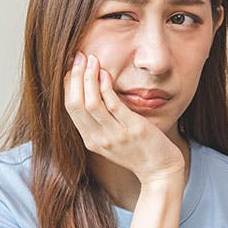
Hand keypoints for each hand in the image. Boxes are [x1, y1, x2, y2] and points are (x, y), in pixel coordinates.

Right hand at [63, 51, 184, 184]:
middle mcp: (99, 139)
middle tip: (79, 57)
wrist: (159, 170)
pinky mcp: (132, 129)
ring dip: (88, 77)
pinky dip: (106, 86)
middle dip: (74, 77)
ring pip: (91, 103)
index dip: (68, 84)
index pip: (70, 108)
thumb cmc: (138, 151)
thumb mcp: (112, 138)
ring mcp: (115, 135)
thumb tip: (92, 89)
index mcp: (90, 140)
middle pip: (76, 104)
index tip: (72, 66)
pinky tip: (106, 73)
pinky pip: (113, 104)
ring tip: (92, 60)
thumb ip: (101, 120)